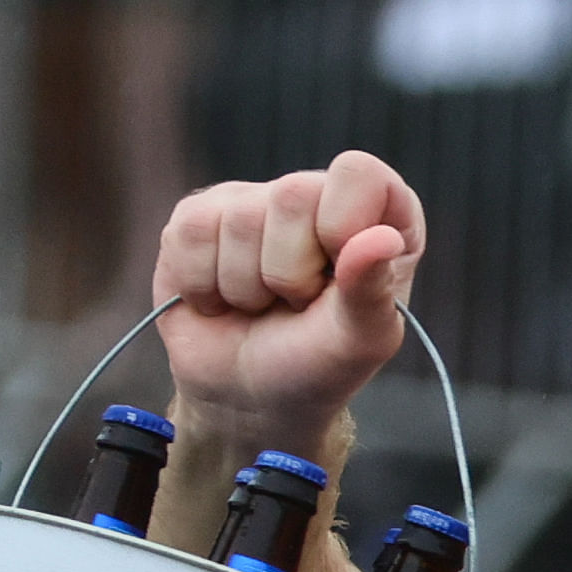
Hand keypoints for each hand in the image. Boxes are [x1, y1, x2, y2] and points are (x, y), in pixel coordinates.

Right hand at [151, 155, 425, 450]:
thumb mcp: (359, 340)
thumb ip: (373, 289)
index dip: (341, 225)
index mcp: (375, 212)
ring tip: (260, 305)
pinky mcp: (196, 219)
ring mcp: (251, 201)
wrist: (250, 398)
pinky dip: (203, 287)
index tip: (334, 277)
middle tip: (295, 303)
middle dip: (288, 273)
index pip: (357, 173)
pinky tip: (221, 301)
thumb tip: (382, 238)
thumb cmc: (318, 364)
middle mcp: (314, 193)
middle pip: (292, 195)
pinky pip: (190, 233)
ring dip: (246, 288)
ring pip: (237, 219)